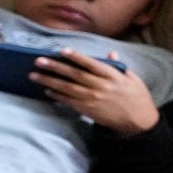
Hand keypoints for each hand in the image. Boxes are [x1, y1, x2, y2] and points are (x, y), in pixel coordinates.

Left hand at [32, 49, 158, 133]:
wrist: (139, 121)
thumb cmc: (136, 97)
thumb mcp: (132, 79)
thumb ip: (119, 66)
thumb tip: (110, 53)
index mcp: (113, 76)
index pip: (92, 64)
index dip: (77, 57)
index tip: (62, 50)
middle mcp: (101, 86)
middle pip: (75, 75)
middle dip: (55, 67)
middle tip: (38, 61)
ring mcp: (94, 99)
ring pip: (68, 88)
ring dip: (49, 81)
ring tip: (34, 75)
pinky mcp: (88, 110)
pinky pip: (69, 101)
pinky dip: (57, 96)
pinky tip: (46, 90)